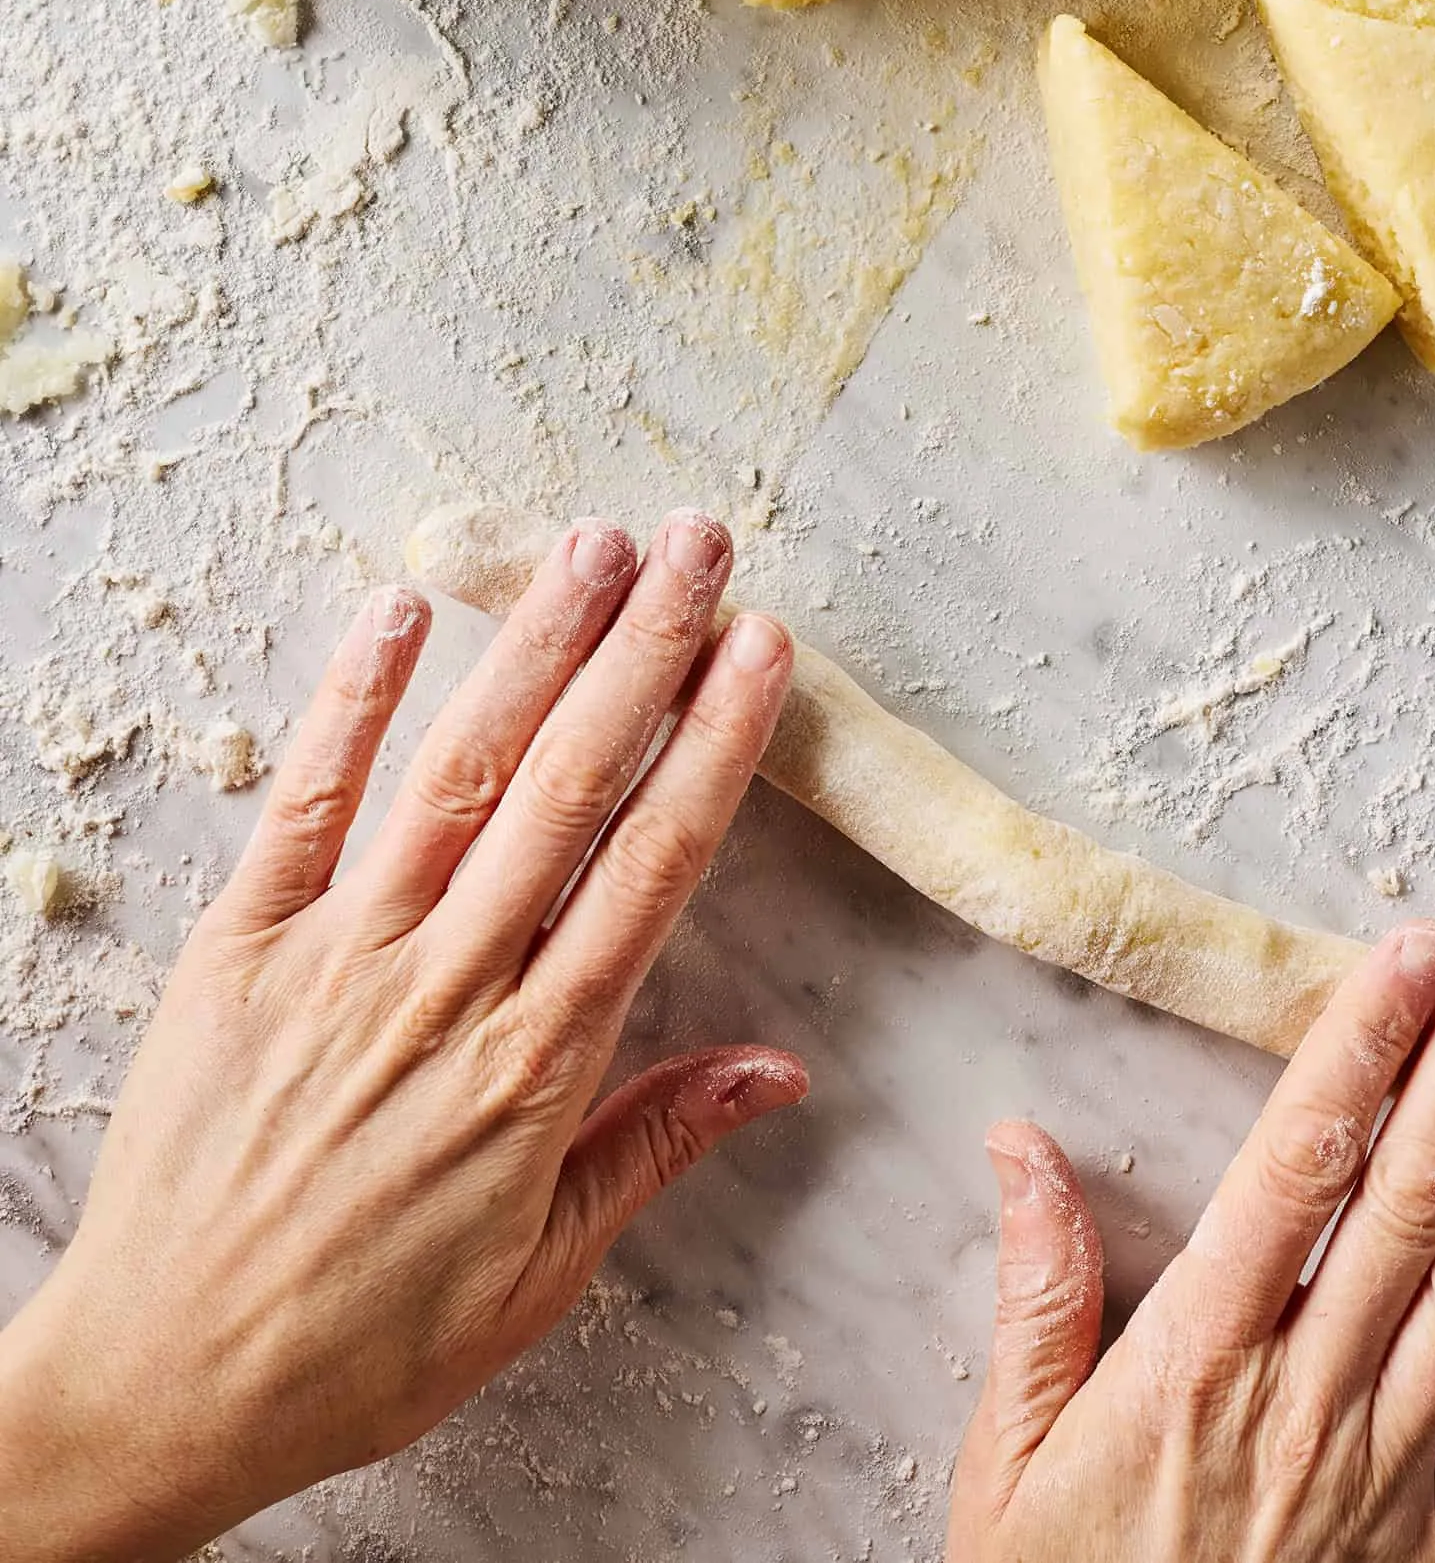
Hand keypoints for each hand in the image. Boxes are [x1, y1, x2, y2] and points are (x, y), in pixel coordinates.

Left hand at [0, 512, 802, 1562]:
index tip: (761, 650)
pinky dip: (351, 699)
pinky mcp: (241, 944)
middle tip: (701, 545)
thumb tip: (778, 1069)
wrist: (162, 1384)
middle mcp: (449, 984)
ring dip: (533, 646)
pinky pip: (305, 801)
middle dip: (647, 650)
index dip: (715, 744)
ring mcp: (340, 953)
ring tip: (594, 546)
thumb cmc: (360, 1346)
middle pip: (571, 784)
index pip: (653, 865)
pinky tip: (400, 610)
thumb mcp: (538, 1276)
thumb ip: (652, 1145)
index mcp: (536, 1063)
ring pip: (459, 769)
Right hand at [949, 926, 1434, 1562]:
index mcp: (1198, 1357)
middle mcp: (1306, 1399)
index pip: (1301, 1165)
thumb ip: (1036, 1292)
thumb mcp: (1010, 1453)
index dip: (1364, 1048)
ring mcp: (1383, 1470)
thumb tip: (1018, 1143)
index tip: (1410, 955)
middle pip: (1411, 1200)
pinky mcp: (1432, 1540)